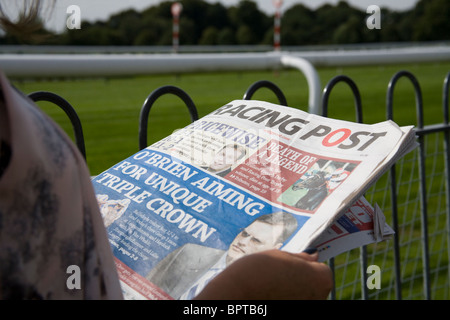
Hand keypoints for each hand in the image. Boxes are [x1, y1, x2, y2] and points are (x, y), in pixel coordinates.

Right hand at [193, 249, 332, 299]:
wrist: (236, 294)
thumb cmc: (258, 271)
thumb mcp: (280, 256)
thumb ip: (301, 258)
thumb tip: (314, 257)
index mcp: (321, 278)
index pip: (321, 270)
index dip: (305, 266)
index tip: (288, 266)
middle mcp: (320, 297)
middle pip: (315, 285)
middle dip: (301, 280)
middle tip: (279, 275)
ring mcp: (306, 308)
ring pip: (303, 296)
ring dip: (294, 291)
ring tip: (272, 286)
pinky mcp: (294, 315)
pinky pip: (293, 302)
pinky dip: (285, 299)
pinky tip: (270, 296)